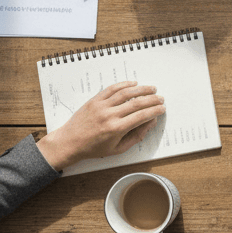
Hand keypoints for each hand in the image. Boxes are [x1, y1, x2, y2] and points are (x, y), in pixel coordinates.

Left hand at [34, 82, 165, 171]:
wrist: (69, 142)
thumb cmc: (93, 148)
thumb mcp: (117, 149)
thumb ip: (136, 136)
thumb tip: (150, 123)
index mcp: (116, 129)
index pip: (142, 116)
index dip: (155, 111)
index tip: (162, 109)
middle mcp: (110, 115)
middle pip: (137, 103)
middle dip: (152, 99)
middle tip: (160, 98)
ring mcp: (101, 106)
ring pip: (126, 93)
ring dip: (142, 89)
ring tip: (151, 89)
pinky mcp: (95, 100)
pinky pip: (112, 89)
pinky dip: (124, 84)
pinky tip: (133, 84)